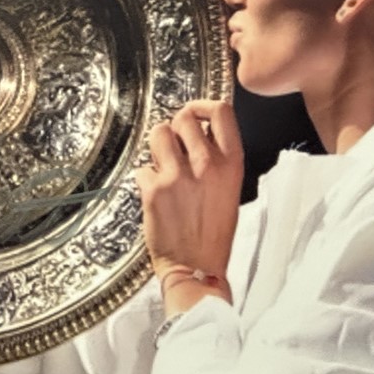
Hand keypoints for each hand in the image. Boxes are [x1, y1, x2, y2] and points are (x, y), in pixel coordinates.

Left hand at [135, 100, 243, 282]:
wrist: (197, 267)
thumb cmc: (214, 231)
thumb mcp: (230, 188)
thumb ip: (216, 157)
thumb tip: (197, 131)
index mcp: (232, 162)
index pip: (221, 111)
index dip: (203, 106)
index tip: (196, 114)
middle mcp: (206, 163)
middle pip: (183, 117)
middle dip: (175, 128)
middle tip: (175, 148)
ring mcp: (178, 175)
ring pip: (158, 133)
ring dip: (158, 147)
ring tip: (164, 169)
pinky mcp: (153, 189)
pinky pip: (142, 167)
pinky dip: (146, 179)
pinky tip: (157, 196)